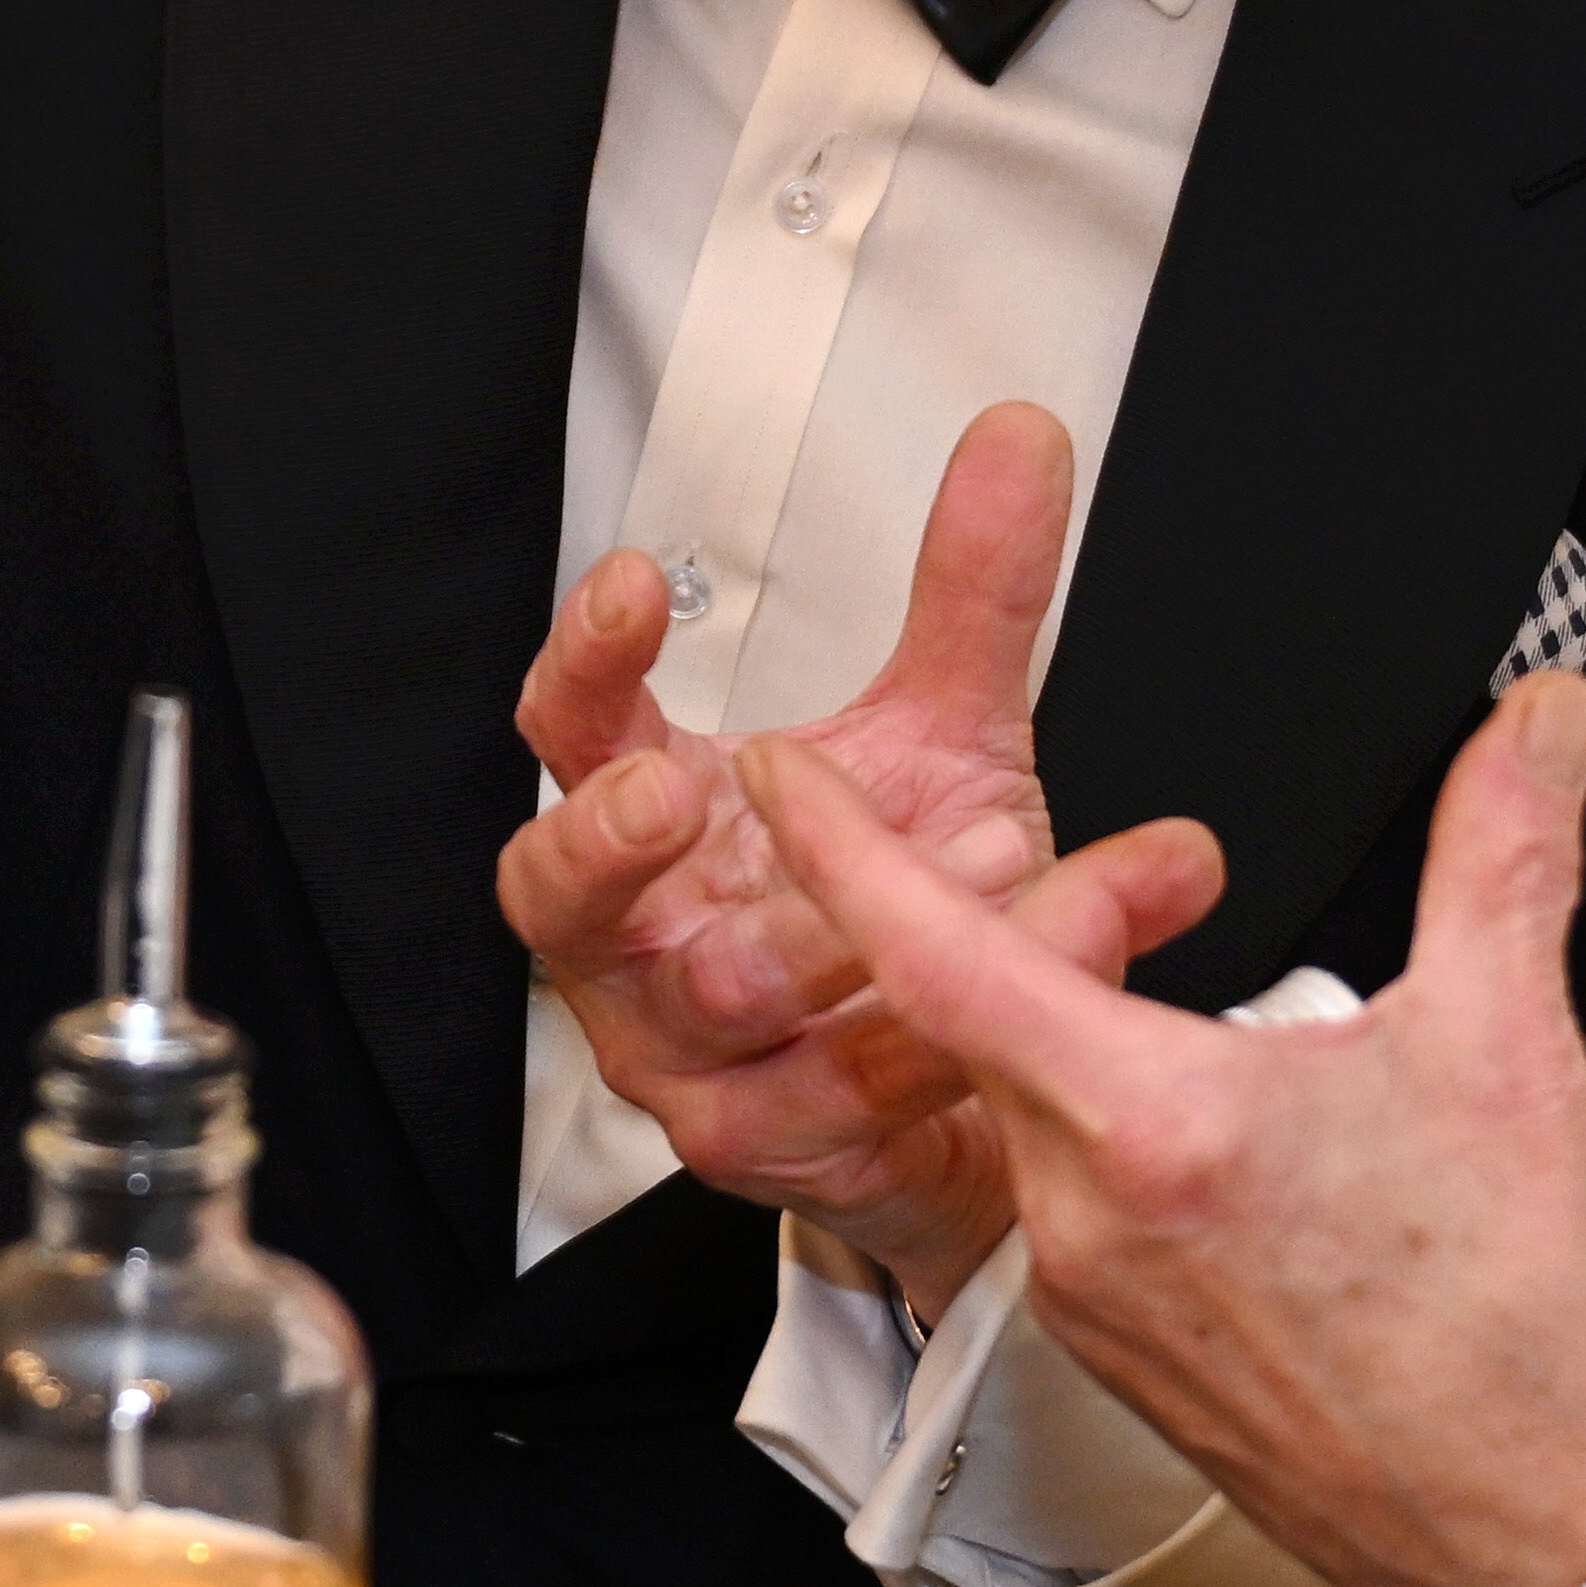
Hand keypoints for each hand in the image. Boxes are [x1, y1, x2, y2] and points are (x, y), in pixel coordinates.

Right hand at [500, 402, 1219, 1313]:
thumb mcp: (948, 734)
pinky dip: (935, 1025)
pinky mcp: (761, 1146)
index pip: (570, 728)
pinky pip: (833, 1091)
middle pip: (556, 891)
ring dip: (851, 917)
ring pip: (725, 992)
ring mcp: (686, 1053)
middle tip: (679, 794)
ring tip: (991, 840)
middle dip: (609, 840)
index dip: (586, 661)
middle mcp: (640, 940)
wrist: (969, 1093)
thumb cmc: (908, 898)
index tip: (635, 588)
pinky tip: (1028, 964)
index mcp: (652, 821)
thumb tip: (1023, 440)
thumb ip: (975, 598)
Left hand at [768, 675, 1585, 1586]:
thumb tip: (1540, 723)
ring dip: (1075, 1037)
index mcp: (1150, 1124)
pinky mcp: (1108, 1352)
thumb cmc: (1506, 1326)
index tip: (775, 779)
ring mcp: (1084, 1295)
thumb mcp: (1511, 1046)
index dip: (843, 852)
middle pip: (984, 1021)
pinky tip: (1211, 1139)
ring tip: (1193, 1011)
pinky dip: (1103, 1132)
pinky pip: (1064, 1202)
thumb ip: (1504, 850)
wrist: (1524, 1539)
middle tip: (1127, 880)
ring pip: (1029, 1112)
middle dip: (1031, 928)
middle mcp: (1083, 1217)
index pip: (935, 956)